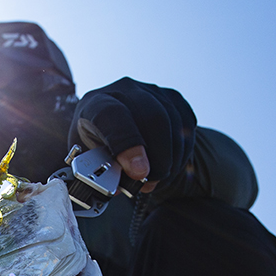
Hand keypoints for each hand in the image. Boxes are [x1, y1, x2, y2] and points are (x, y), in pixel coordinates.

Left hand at [70, 78, 196, 193]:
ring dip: (170, 159)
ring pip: (173, 123)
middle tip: (151, 183)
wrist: (112, 126)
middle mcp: (125, 91)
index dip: (127, 145)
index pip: (113, 115)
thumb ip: (99, 171)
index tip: (138, 173)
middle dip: (158, 158)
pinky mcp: (172, 99)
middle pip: (153, 116)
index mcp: (96, 104)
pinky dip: (181, 153)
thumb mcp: (89, 158)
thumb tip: (119, 185)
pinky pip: (186, 126)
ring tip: (157, 179)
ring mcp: (151, 92)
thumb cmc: (98, 144)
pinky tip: (168, 166)